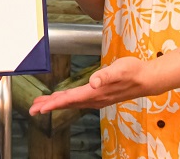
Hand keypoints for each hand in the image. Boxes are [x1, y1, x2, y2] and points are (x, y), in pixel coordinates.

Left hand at [29, 57, 150, 113]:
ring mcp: (97, 99)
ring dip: (56, 104)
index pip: (69, 99)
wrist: (147, 79)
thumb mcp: (119, 69)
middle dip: (49, 106)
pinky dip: (66, 101)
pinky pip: (78, 101)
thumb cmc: (133, 71)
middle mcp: (94, 98)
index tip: (39, 109)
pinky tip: (62, 100)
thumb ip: (105, 76)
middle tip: (32, 109)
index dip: (53, 104)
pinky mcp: (99, 96)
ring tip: (41, 104)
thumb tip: (93, 82)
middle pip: (67, 104)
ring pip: (71, 103)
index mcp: (95, 92)